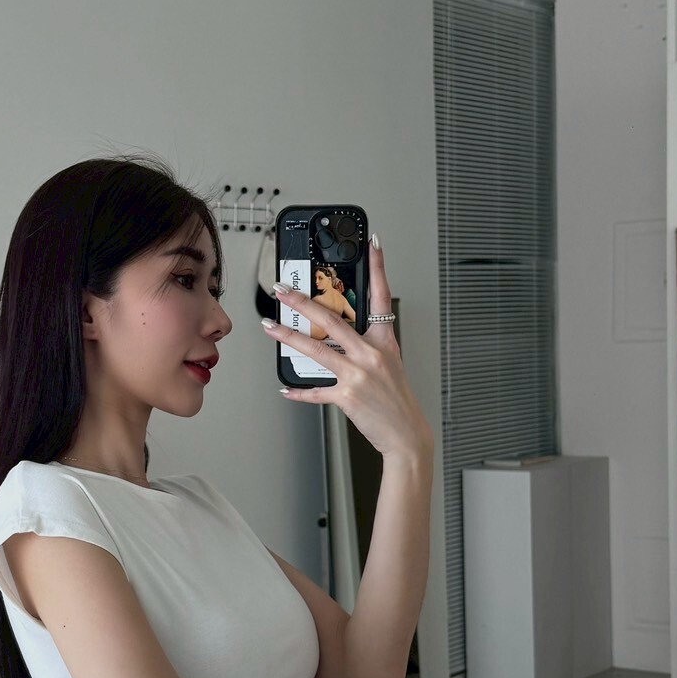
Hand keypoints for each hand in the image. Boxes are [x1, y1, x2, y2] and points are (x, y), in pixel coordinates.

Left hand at [268, 237, 433, 460]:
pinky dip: (299, 391)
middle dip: (302, 302)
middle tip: (283, 290)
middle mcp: (371, 353)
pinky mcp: (347, 396)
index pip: (382, 296)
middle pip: (332, 320)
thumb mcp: (390, 364)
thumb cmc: (397, 400)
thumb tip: (339, 337)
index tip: (373, 244)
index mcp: (385, 341)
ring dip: (288, 337)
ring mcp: (358, 374)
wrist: (407, 433)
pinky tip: (285, 387)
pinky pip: (316, 391)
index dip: (378, 268)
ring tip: (269, 327)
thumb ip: (367, 347)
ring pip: (316, 349)